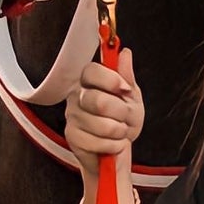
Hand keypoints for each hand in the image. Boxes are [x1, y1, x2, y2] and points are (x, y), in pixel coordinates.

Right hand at [63, 50, 143, 177]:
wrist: (118, 150)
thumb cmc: (123, 121)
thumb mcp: (131, 96)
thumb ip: (126, 75)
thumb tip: (124, 53)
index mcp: (90, 82)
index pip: (92, 71)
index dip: (111, 80)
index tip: (125, 89)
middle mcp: (77, 96)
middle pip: (98, 101)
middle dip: (121, 112)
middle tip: (124, 117)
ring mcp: (72, 117)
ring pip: (101, 125)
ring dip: (119, 131)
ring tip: (119, 132)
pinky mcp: (72, 137)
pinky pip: (97, 142)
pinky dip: (113, 146)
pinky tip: (113, 144)